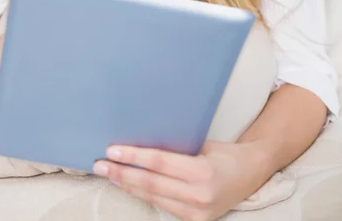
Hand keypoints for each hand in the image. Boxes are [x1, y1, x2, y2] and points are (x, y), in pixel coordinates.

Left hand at [93, 140, 267, 220]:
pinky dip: (143, 195)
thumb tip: (142, 139)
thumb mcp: (203, 144)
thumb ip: (176, 147)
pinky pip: (162, 206)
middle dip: (122, 172)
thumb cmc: (226, 153)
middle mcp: (199, 194)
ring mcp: (197, 212)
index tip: (113, 150)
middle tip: (100, 164)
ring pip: (153, 197)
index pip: (159, 162)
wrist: (252, 174)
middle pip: (151, 183)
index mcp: (202, 171)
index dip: (134, 156)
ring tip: (109, 174)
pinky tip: (129, 185)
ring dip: (128, 185)